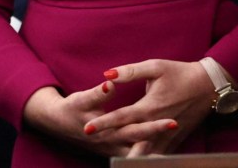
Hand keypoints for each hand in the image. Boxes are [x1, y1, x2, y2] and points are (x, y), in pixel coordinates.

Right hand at [23, 82, 177, 157]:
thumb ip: (98, 93)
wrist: (56, 123)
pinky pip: (135, 156)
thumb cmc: (70, 109)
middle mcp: (113, 145)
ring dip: (158, 151)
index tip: (172, 120)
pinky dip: (149, 155)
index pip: (136, 128)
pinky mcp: (114, 151)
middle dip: (163, 137)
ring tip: (177, 144)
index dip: (155, 125)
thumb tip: (110, 82)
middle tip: (181, 127)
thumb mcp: (81, 99)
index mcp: (107, 131)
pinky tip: (163, 152)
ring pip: (140, 154)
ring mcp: (114, 150)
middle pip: (144, 144)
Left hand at [84, 59, 213, 155]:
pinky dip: (148, 159)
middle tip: (91, 143)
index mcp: (150, 106)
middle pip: (130, 138)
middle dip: (110, 141)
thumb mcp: (155, 67)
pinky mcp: (176, 138)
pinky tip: (136, 163)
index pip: (121, 117)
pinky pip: (160, 153)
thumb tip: (107, 74)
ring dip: (129, 156)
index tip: (88, 128)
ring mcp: (168, 134)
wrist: (209, 86)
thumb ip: (130, 71)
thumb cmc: (180, 73)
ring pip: (146, 151)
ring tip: (113, 160)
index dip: (103, 123)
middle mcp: (157, 123)